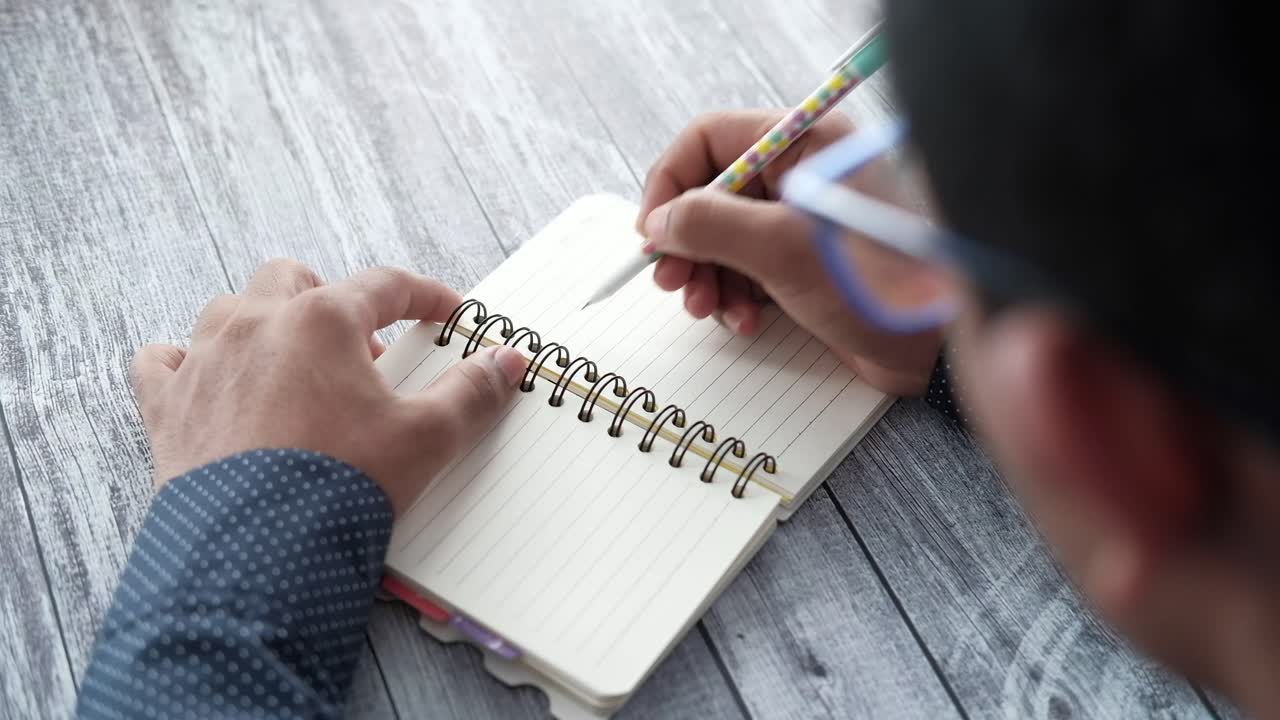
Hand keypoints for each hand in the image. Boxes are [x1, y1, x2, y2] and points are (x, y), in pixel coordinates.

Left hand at [129, 259, 527, 514]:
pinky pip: (161, 361)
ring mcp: (204, 361)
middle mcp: (256, 324)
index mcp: (321, 319)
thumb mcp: (426, 438)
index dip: (424, 295)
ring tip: (291, 364)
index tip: (446, 312)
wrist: (256, 554)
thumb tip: (505, 362)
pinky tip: (205, 380)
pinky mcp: (167, 406)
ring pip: (228, 310)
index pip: (384, 284)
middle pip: (293, 278)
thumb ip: (470, 393)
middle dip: (330, 299)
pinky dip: (184, 363)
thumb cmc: (341, 486)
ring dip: (262, 324)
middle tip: (362, 346)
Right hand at [638, 110, 942, 395]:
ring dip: (706, 275)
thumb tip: (660, 221)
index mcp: (801, 143)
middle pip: (710, 192)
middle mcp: (800, 173)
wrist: (936, 345)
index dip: (671, 182)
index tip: (652, 229)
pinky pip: (747, 268)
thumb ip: (710, 224)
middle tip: (671, 280)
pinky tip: (744, 320)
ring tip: (707, 308)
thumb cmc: (877, 282)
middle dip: (686, 239)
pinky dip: (734, 295)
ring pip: (724, 236)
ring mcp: (802, 220)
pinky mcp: (806, 262)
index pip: (709, 139)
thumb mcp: (781, 248)